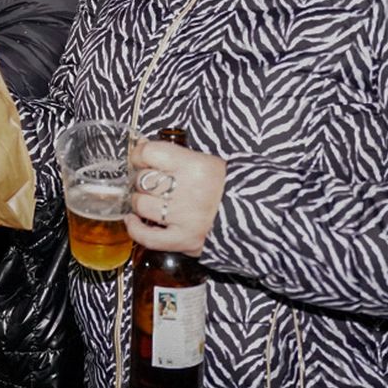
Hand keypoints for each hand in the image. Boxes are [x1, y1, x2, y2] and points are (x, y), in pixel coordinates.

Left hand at [126, 135, 226, 256]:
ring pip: (141, 205)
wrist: (254, 215)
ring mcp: (185, 217)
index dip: (139, 155)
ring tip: (149, 201)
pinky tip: (133, 220)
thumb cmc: (225, 186)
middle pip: (143, 179)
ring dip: (140, 202)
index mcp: (194, 165)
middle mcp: (188, 190)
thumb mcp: (204, 161)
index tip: (140, 159)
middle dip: (142, 180)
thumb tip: (140, 147)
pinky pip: (147, 236)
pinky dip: (135, 228)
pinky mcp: (183, 239)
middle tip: (150, 183)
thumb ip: (172, 155)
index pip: (149, 153)